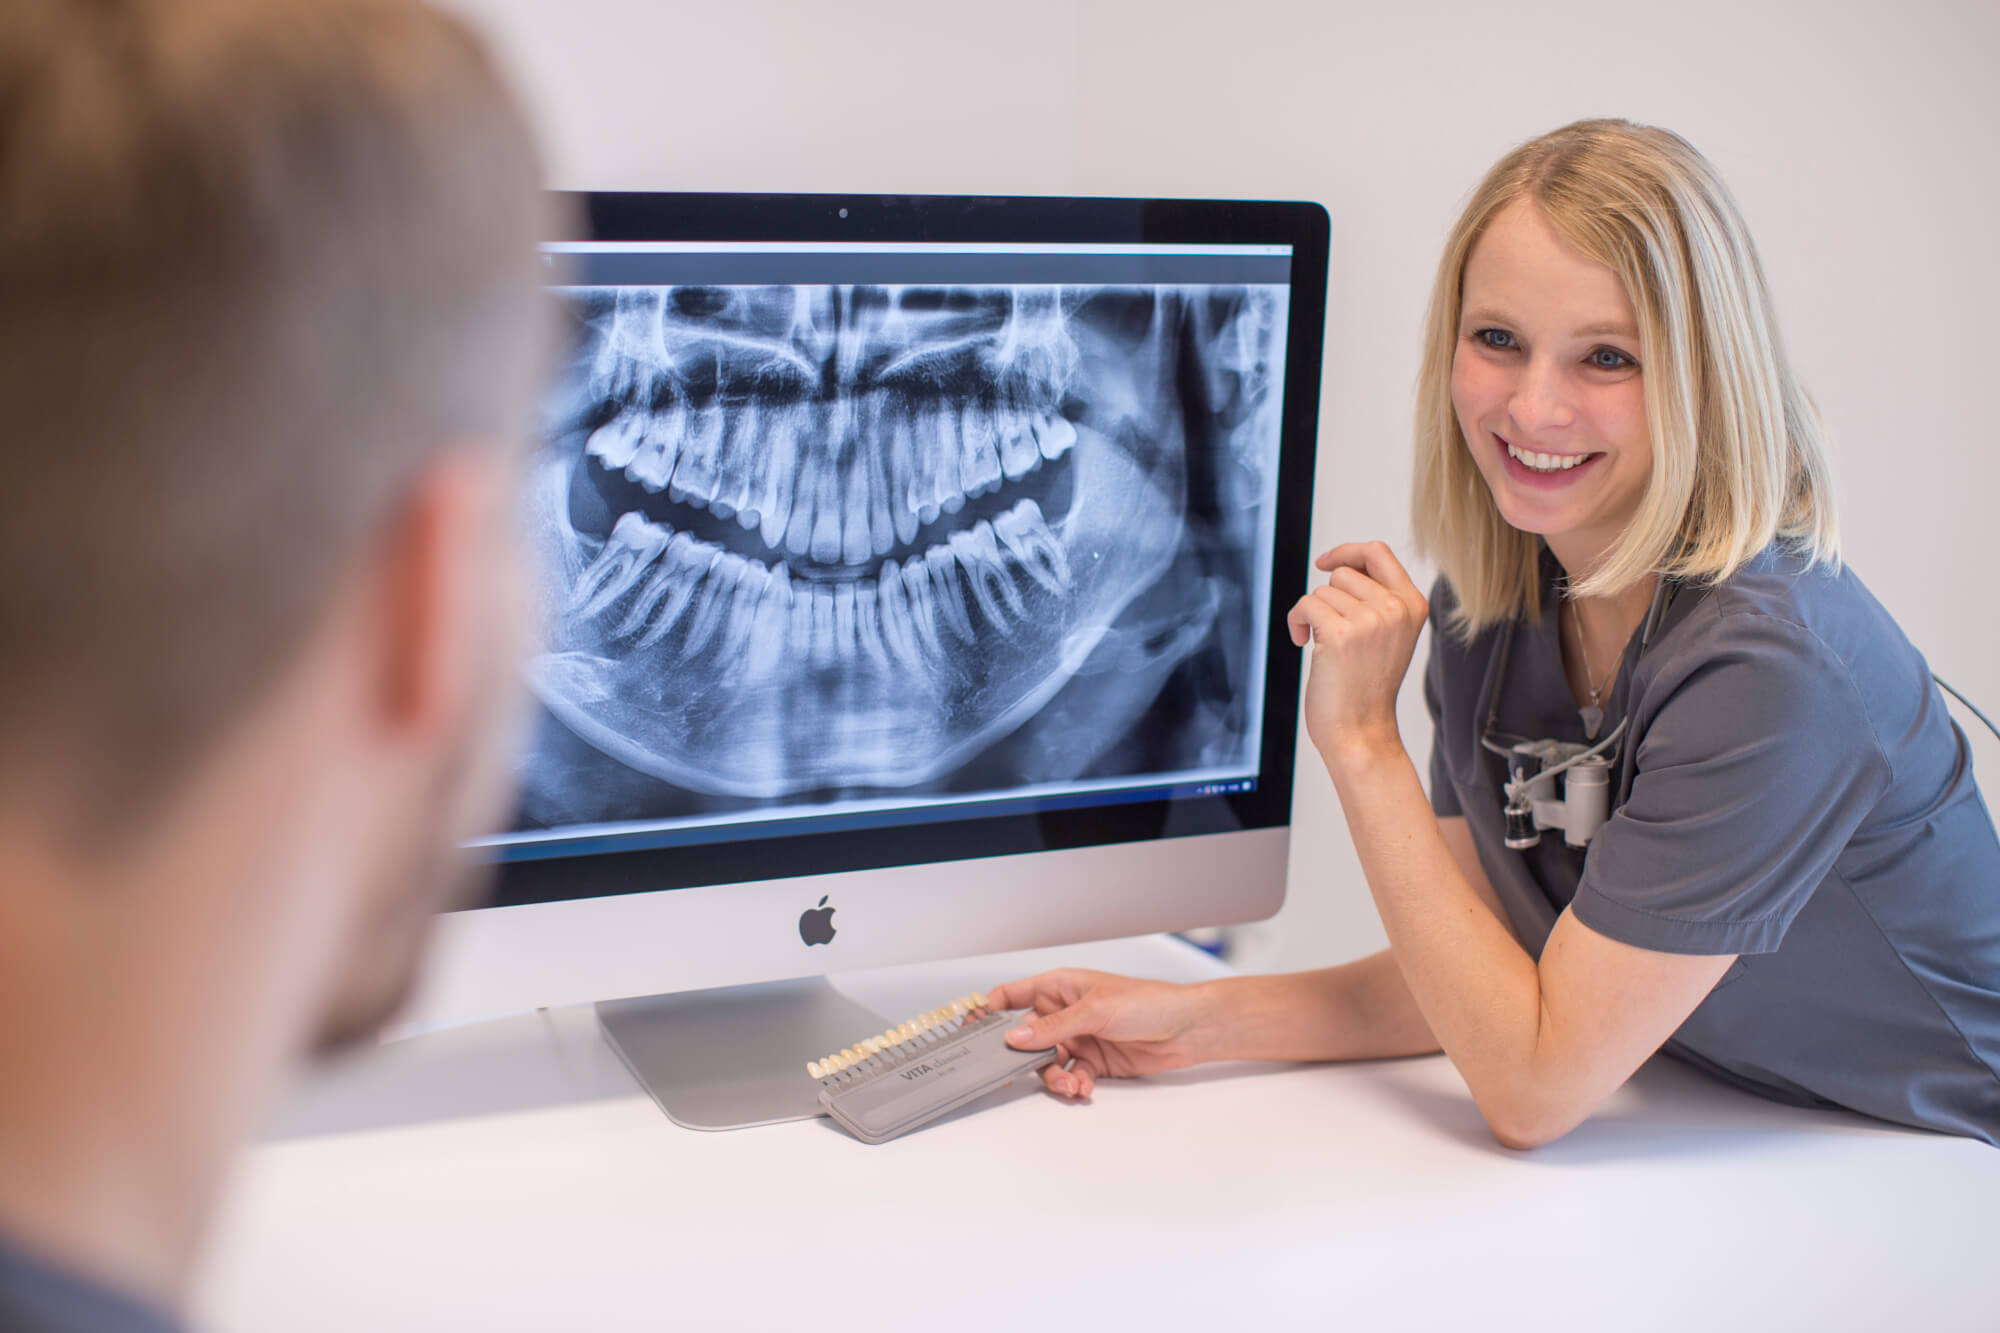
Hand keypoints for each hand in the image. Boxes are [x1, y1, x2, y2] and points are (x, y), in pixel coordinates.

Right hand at [984, 969, 1217, 1098]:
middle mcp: (1065, 1013)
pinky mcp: (1095, 1061)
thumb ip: (1053, 1027)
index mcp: (1060, 987)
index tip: (971, 1030)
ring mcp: (1079, 1038)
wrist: (1188, 1029)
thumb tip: (1015, 1036)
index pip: (1012, 996)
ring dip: (1054, 1077)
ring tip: (1071, 1084)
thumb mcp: (1095, 1010)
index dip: (989, 1010)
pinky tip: (1085, 1087)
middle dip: (1022, 1057)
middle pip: (1026, 1038)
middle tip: (1013, 1074)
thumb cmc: (1149, 1002)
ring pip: (1047, 1063)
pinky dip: (1074, 1085)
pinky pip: (1071, 1076)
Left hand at [1286, 540, 1427, 762]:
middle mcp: (1396, 610)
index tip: (1325, 563)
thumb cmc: (1367, 688)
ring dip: (1312, 615)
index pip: (1379, 553)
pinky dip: (1296, 622)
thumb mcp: (1388, 636)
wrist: (1360, 732)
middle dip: (1328, 599)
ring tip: (1321, 645)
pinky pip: (1305, 605)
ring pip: (1322, 591)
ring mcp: (1371, 621)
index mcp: (1414, 606)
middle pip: (1344, 573)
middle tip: (1331, 631)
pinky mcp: (1341, 634)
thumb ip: (1377, 599)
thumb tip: (1340, 565)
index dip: (1348, 552)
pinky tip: (1302, 643)